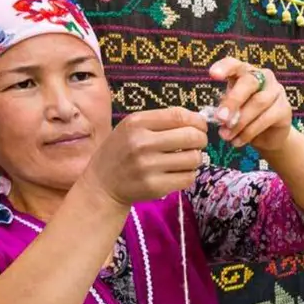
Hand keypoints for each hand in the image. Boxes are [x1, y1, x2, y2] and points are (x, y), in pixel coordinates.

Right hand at [81, 107, 208, 206]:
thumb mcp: (132, 128)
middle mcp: (142, 143)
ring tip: (184, 159)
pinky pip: (188, 177)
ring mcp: (149, 166)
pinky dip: (188, 174)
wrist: (102, 184)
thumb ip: (161, 120)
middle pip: (191, 136)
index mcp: (136, 123)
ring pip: (193, 158)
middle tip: (197, 143)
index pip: (180, 116)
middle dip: (201, 139)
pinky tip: (177, 172)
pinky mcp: (155, 186)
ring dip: (195, 158)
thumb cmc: (121, 151)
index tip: (200, 126)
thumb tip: (197, 119)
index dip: (197, 121)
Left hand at [207, 57, 294, 152]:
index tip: (212, 75)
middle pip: (249, 82)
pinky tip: (238, 142)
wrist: (268, 137)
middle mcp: (264, 77)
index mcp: (246, 72)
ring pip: (258, 103)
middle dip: (233, 101)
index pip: (235, 64)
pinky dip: (249, 132)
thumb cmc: (245, 117)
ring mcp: (277, 91)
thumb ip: (226, 108)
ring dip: (240, 122)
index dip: (225, 67)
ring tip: (226, 136)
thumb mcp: (231, 110)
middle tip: (220, 118)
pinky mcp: (285, 109)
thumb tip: (219, 117)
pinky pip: (266, 118)